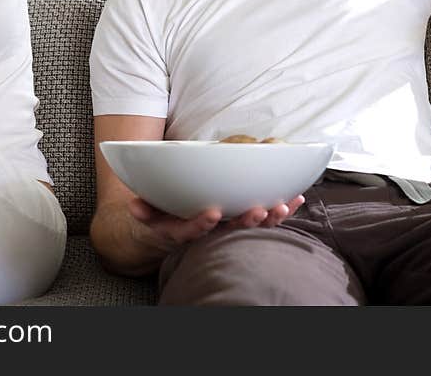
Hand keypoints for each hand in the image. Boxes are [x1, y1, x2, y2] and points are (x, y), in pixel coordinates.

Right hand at [127, 194, 305, 252]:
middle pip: (230, 231)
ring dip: (269, 218)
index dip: (203, 224)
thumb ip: (143, 210)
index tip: (213, 213)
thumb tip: (134, 206)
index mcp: (186, 230)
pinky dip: (280, 210)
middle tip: (259, 210)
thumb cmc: (160, 217)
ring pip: (251, 228)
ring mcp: (228, 228)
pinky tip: (296, 198)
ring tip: (282, 205)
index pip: (194, 230)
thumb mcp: (147, 215)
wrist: (168, 231)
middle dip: (247, 222)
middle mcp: (210, 233)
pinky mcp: (241, 221)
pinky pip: (263, 219)